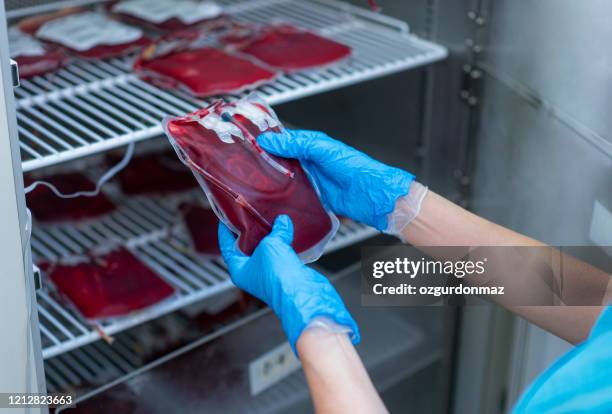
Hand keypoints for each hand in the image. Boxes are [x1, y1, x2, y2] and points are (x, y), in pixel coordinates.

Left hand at [218, 215, 359, 351]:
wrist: (302, 293)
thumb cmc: (279, 277)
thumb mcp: (271, 245)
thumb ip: (275, 231)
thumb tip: (281, 221)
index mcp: (239, 270)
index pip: (226, 246)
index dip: (225, 230)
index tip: (226, 217)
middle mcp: (252, 273)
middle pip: (246, 247)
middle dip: (250, 230)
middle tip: (251, 214)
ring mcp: (269, 274)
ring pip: (266, 250)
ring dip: (269, 236)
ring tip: (271, 218)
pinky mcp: (286, 272)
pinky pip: (282, 253)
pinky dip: (284, 242)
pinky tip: (288, 231)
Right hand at [257, 129, 414, 230]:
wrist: (370, 194)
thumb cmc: (354, 167)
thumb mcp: (322, 149)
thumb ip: (296, 144)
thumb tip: (270, 140)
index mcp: (312, 145)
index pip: (284, 140)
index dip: (268, 141)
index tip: (249, 144)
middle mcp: (309, 162)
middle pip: (282, 161)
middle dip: (266, 162)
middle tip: (247, 164)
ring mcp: (310, 180)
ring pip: (285, 178)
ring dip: (273, 180)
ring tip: (254, 181)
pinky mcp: (312, 198)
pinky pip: (293, 196)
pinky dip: (283, 197)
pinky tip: (272, 198)